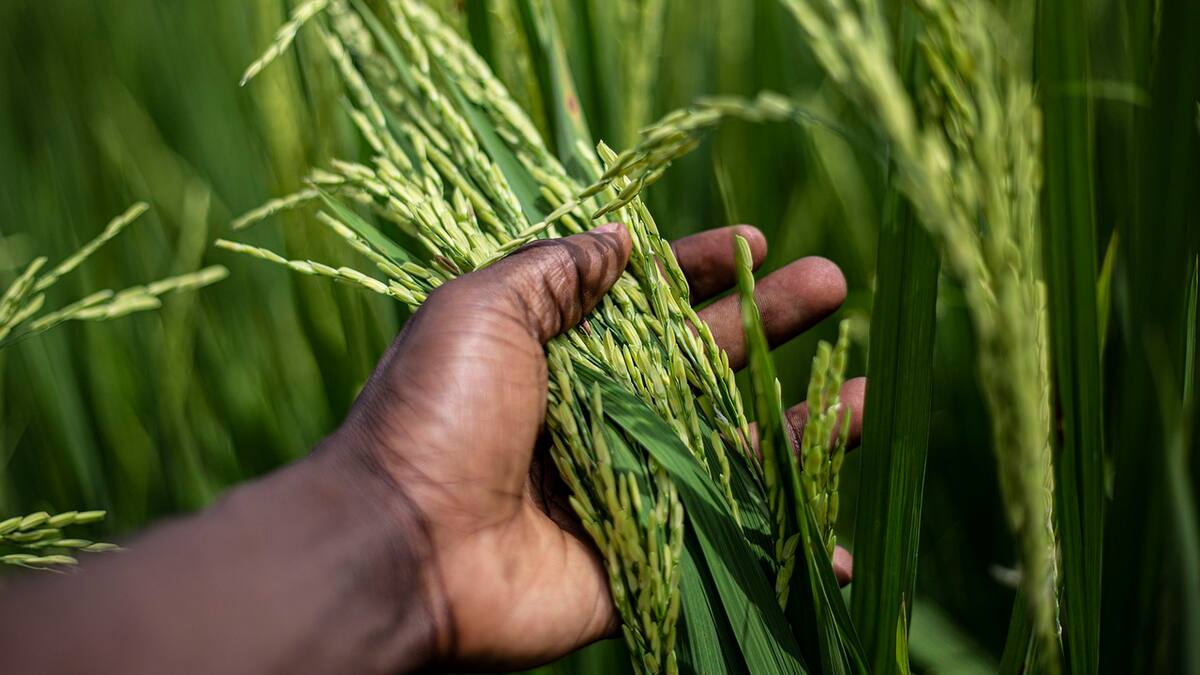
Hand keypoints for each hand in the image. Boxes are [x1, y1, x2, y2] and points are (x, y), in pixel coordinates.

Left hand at [332, 223, 865, 670]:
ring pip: (729, 451)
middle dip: (769, 322)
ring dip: (799, 427)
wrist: (402, 546)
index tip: (756, 241)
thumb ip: (554, 273)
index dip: (702, 269)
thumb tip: (619, 238)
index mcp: (560, 354)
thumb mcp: (481, 310)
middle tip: (833, 284)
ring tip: (868, 398)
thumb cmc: (436, 415)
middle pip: (703, 364)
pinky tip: (840, 542)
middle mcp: (599, 415)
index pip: (647, 301)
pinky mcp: (640, 555)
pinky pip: (724, 544)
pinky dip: (781, 547)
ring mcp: (625, 486)